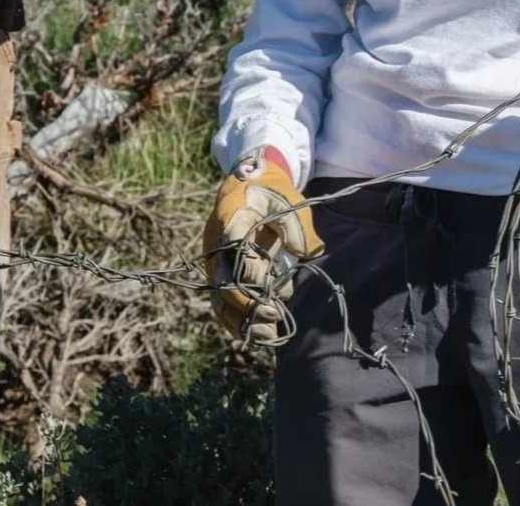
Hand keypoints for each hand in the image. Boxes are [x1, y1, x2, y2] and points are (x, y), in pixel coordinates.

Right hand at [202, 147, 322, 345]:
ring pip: (219, 298)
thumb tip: (303, 254)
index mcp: (232, 219)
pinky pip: (222, 302)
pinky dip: (237, 321)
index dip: (253, 277)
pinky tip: (259, 334)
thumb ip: (295, 225)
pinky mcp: (220, 272)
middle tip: (275, 316)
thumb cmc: (271, 192)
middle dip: (248, 306)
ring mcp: (215, 260)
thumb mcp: (287, 199)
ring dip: (242, 321)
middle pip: (223, 282)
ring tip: (269, 336)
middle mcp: (217, 243)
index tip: (275, 292)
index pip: (235, 254)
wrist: (248, 182)